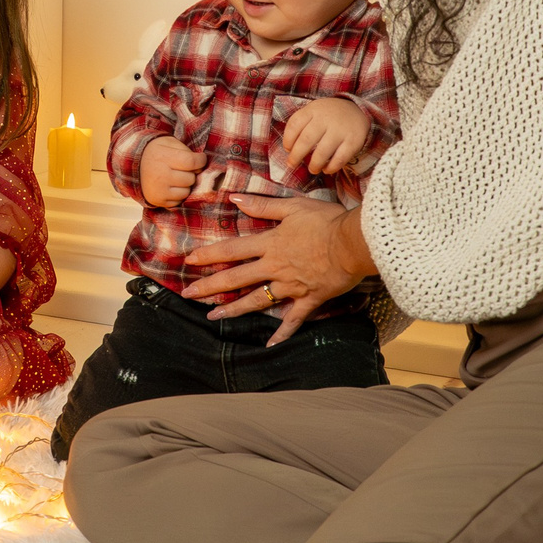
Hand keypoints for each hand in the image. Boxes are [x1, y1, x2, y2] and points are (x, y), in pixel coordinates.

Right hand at [140, 137, 206, 207]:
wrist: (134, 164)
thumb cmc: (156, 151)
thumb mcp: (168, 142)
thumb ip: (185, 150)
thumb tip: (201, 164)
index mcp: (163, 157)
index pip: (191, 162)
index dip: (200, 161)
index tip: (200, 159)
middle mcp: (160, 175)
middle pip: (190, 178)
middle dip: (190, 173)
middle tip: (182, 168)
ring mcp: (158, 190)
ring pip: (186, 191)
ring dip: (185, 185)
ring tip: (176, 177)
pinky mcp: (157, 201)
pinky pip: (178, 201)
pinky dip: (178, 194)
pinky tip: (170, 186)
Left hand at [182, 195, 374, 346]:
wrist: (354, 243)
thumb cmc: (326, 220)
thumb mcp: (293, 207)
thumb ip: (263, 205)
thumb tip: (234, 198)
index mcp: (270, 243)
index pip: (232, 250)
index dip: (209, 255)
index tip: (189, 261)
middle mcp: (275, 267)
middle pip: (236, 278)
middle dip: (209, 287)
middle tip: (188, 295)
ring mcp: (290, 286)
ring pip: (256, 301)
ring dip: (233, 310)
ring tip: (213, 316)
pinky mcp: (308, 299)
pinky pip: (293, 320)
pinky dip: (282, 333)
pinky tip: (269, 344)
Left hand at [280, 99, 373, 177]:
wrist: (357, 109)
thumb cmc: (328, 115)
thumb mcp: (313, 111)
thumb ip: (300, 124)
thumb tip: (289, 149)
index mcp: (313, 110)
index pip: (295, 124)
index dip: (287, 139)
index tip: (287, 149)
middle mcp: (326, 119)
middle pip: (306, 140)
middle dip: (296, 156)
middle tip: (292, 164)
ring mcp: (340, 130)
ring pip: (322, 152)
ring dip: (314, 164)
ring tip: (312, 169)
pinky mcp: (353, 141)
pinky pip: (340, 159)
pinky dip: (331, 167)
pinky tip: (326, 170)